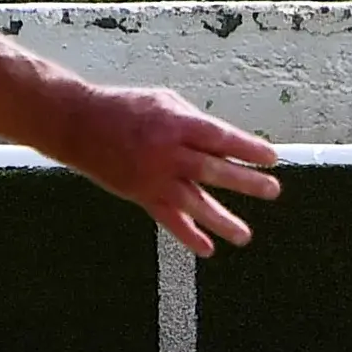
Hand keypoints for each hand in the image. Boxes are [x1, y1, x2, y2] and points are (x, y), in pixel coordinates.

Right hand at [44, 84, 281, 255]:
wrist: (79, 125)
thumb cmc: (126, 108)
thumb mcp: (163, 102)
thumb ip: (194, 123)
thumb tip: (226, 145)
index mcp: (176, 123)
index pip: (220, 137)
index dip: (247, 148)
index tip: (271, 157)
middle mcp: (167, 152)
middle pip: (213, 170)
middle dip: (245, 181)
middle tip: (272, 190)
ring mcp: (154, 177)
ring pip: (194, 203)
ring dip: (221, 220)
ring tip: (245, 236)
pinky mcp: (141, 194)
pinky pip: (168, 219)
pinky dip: (188, 235)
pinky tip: (207, 249)